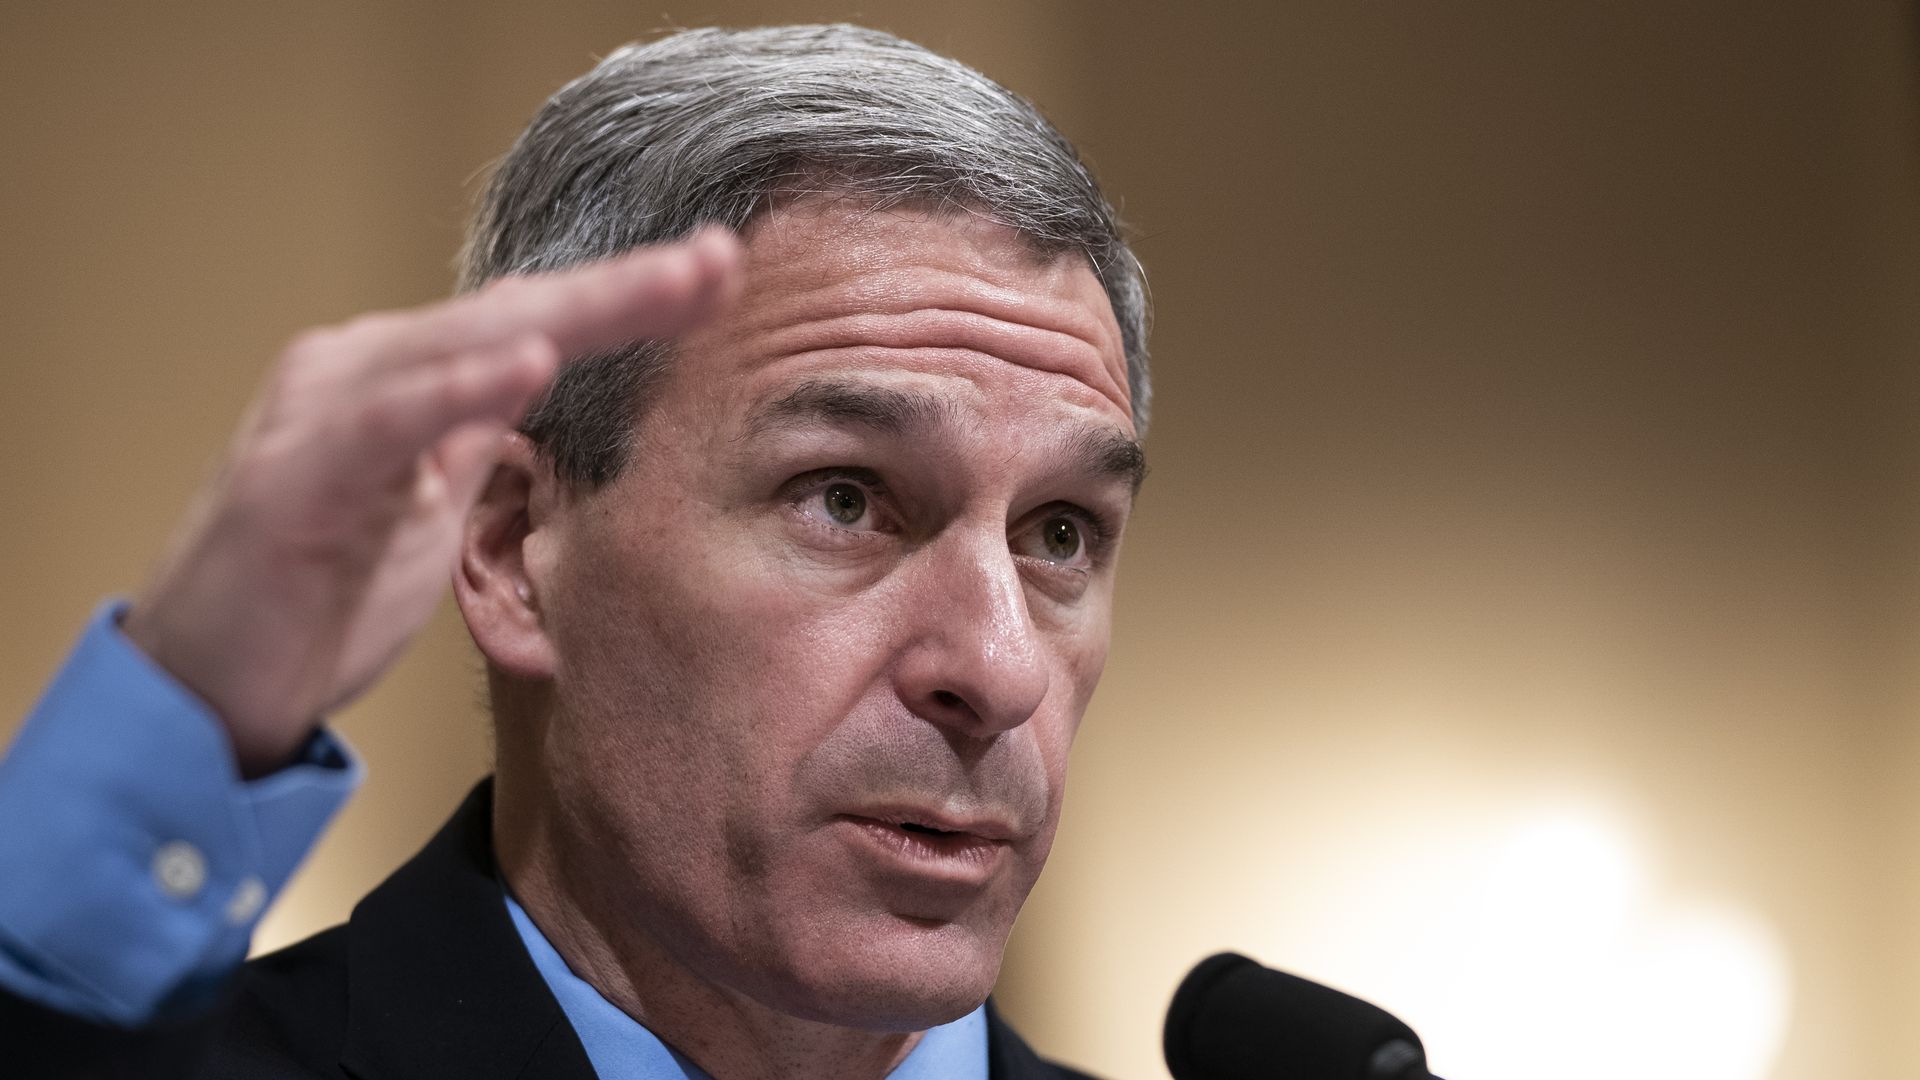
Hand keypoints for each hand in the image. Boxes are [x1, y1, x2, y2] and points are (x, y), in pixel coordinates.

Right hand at [121, 230, 742, 776]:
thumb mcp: (430, 510)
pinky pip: (384, 422)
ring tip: (666, 286)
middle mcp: (359, 373)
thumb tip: (541, 383)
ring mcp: (319, 415)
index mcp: (400, 379)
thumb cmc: (316, 601)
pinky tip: (529, 363)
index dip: (627, 299)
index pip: (531, 323)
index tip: (721, 276)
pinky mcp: (291, 479)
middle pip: (512, 313)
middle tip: (722, 260)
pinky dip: (455, 388)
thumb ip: (476, 439)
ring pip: (459, 342)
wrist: (202, 693)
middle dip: (625, 287)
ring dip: (572, 312)